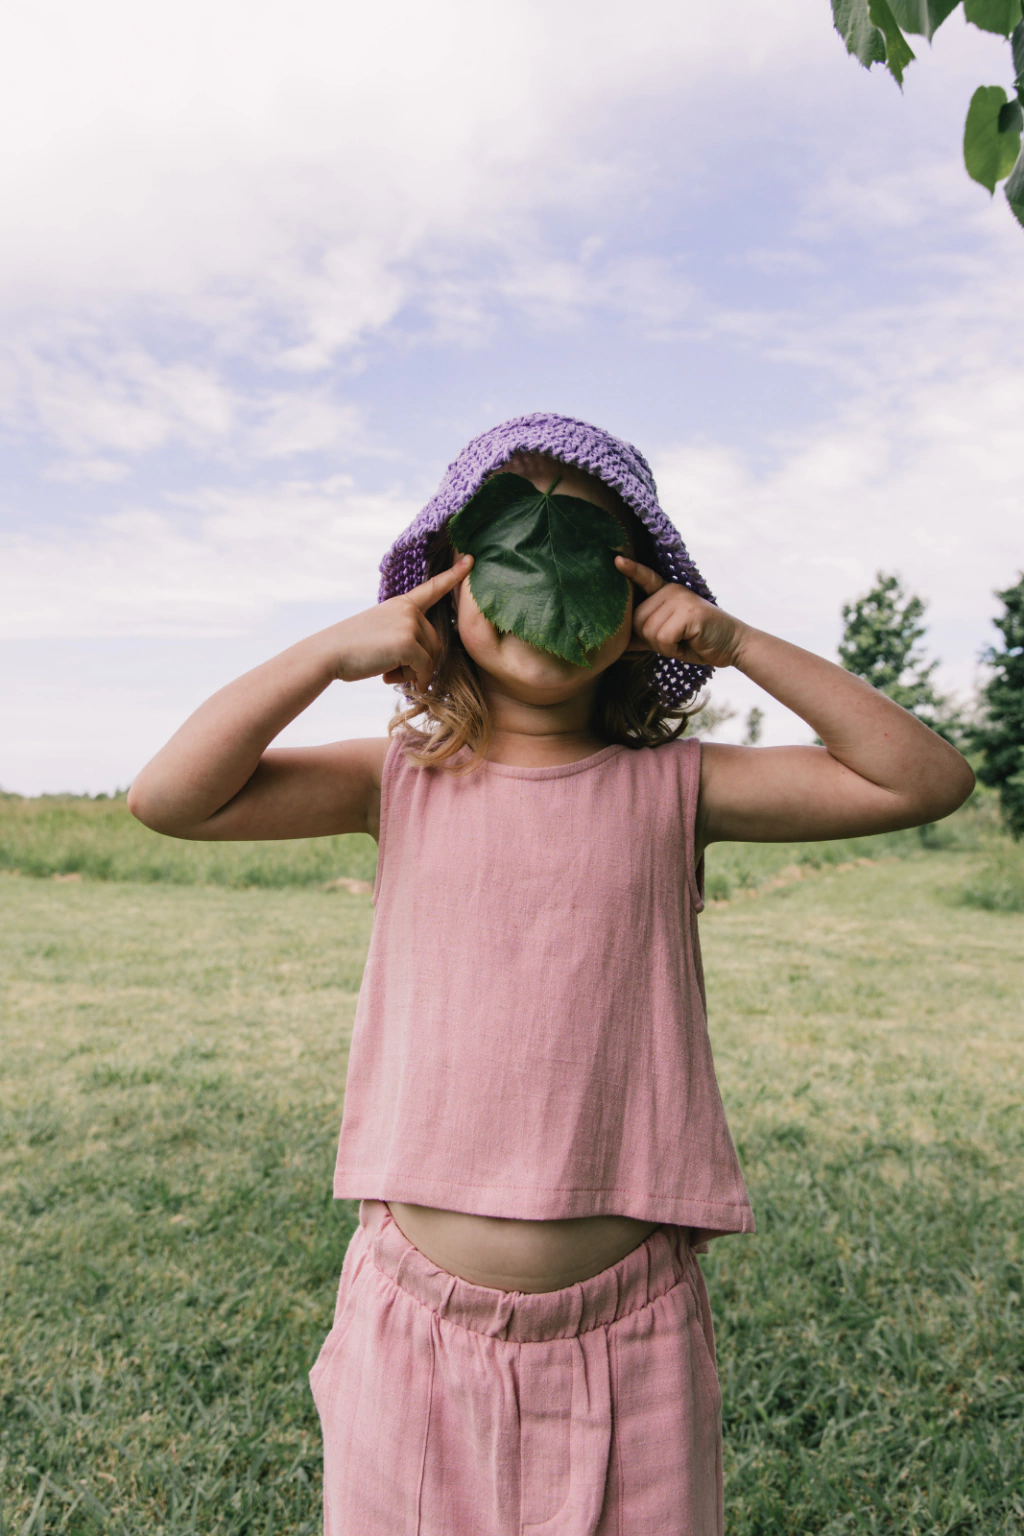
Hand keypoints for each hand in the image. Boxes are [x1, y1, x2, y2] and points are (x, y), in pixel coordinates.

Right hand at [334, 555, 472, 690]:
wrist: (329, 653)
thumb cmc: (353, 648)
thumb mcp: (381, 632)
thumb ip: (404, 638)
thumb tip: (423, 669)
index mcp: (401, 604)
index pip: (432, 588)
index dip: (453, 575)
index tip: (471, 559)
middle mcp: (409, 610)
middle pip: (435, 642)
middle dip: (420, 662)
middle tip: (392, 669)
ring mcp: (409, 624)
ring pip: (431, 657)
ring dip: (414, 672)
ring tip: (388, 672)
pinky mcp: (408, 642)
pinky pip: (424, 668)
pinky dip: (415, 679)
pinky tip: (394, 681)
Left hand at [615, 555, 747, 668]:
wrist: (733, 645)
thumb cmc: (699, 641)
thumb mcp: (669, 637)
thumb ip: (647, 634)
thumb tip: (622, 642)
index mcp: (667, 592)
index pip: (646, 578)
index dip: (632, 570)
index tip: (617, 560)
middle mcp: (672, 590)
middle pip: (637, 620)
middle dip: (652, 640)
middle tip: (676, 641)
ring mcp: (681, 599)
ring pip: (649, 631)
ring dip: (664, 647)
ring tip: (684, 641)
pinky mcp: (689, 612)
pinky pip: (663, 638)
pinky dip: (673, 650)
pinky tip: (689, 644)